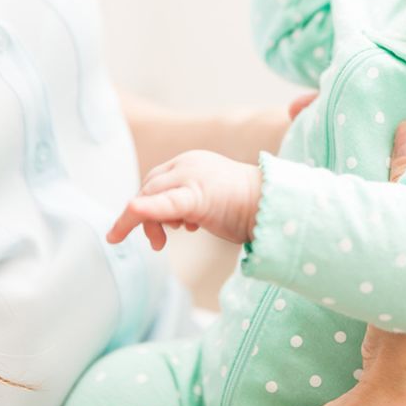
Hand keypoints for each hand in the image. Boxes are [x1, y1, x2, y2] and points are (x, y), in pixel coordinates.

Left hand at [107, 150, 262, 250]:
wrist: (274, 207)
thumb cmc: (247, 208)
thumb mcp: (210, 199)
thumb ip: (188, 202)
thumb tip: (171, 220)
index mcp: (191, 162)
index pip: (157, 180)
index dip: (148, 204)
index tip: (155, 229)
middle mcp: (187, 163)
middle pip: (149, 187)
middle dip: (144, 217)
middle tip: (157, 243)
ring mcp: (191, 176)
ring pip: (150, 196)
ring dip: (146, 222)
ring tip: (160, 243)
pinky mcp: (196, 195)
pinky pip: (163, 203)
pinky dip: (144, 210)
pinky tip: (131, 212)